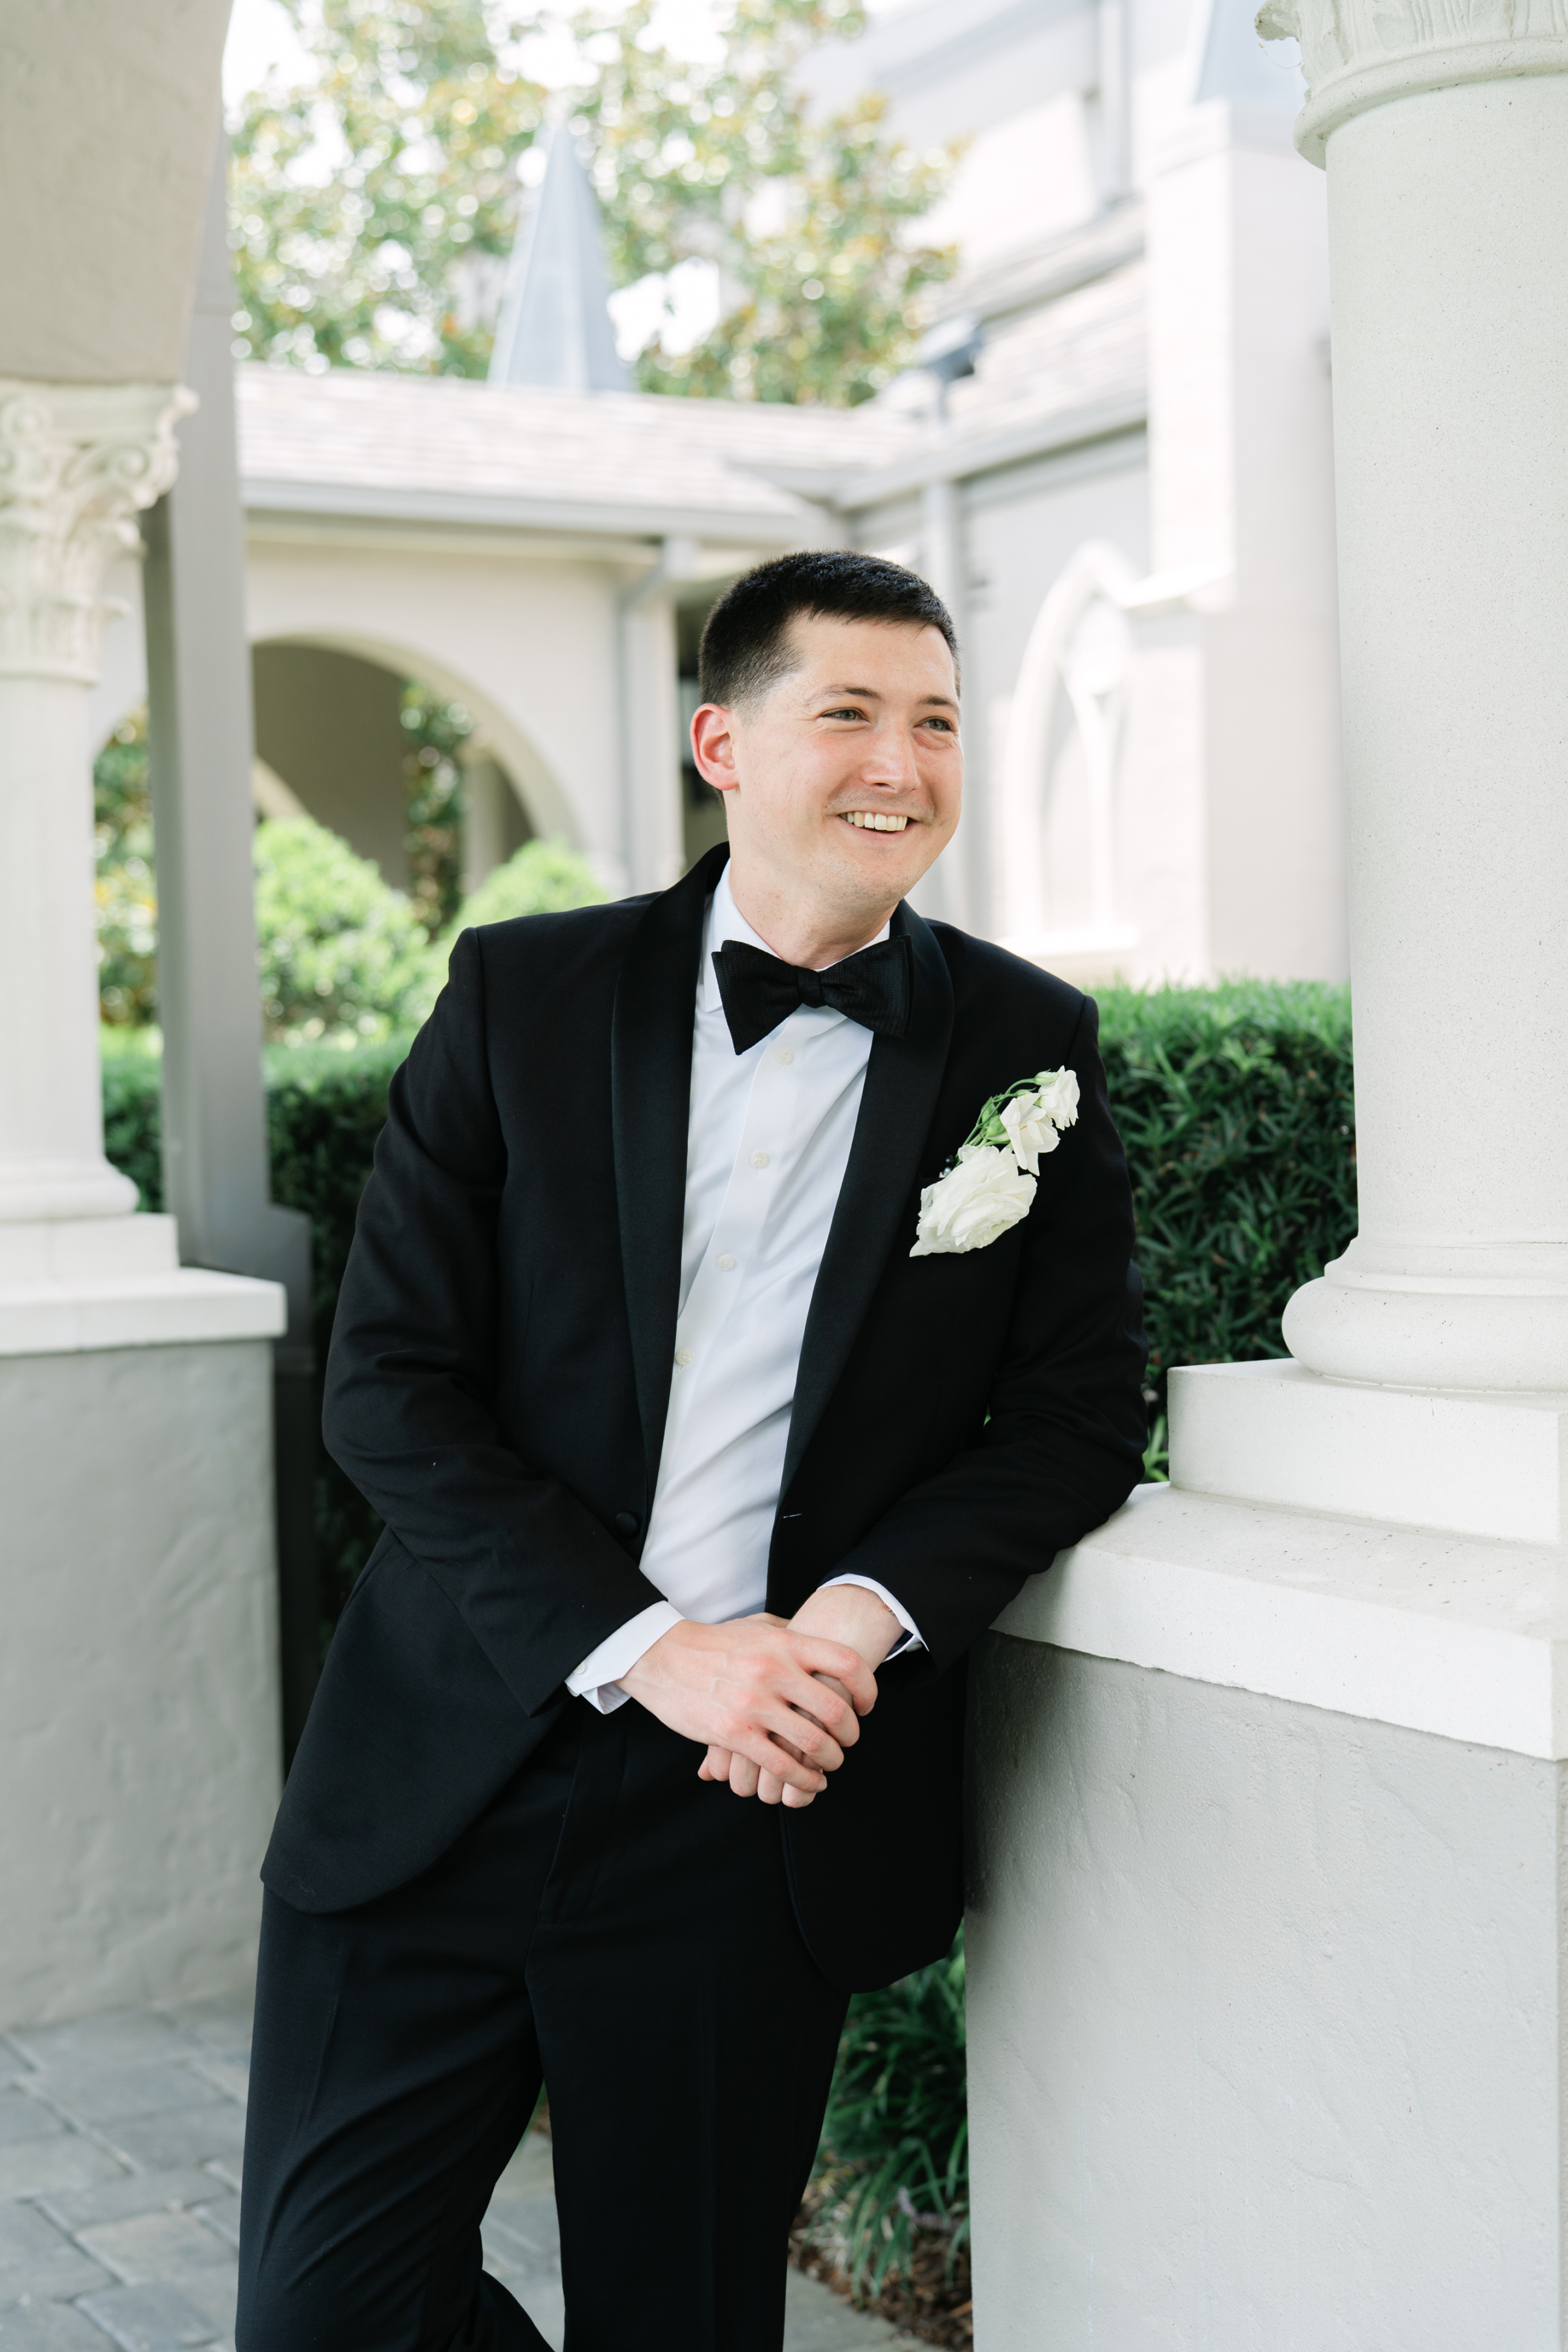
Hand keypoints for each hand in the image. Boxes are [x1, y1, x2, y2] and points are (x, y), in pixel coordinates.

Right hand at [698, 1585, 901, 1805]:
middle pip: (835, 1710)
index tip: (865, 1705)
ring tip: (829, 1764)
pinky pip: (780, 1765)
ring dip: (829, 1761)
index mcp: (784, 1642)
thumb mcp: (758, 1625)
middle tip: (847, 1742)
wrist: (661, 1656)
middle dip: (849, 1735)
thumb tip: (823, 1649)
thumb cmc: (714, 1642)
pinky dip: (802, 1780)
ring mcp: (753, 1704)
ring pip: (812, 1744)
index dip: (867, 1688)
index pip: (846, 1663)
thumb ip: (792, 1635)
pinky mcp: (734, 1733)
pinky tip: (808, 1782)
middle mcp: (773, 1671)